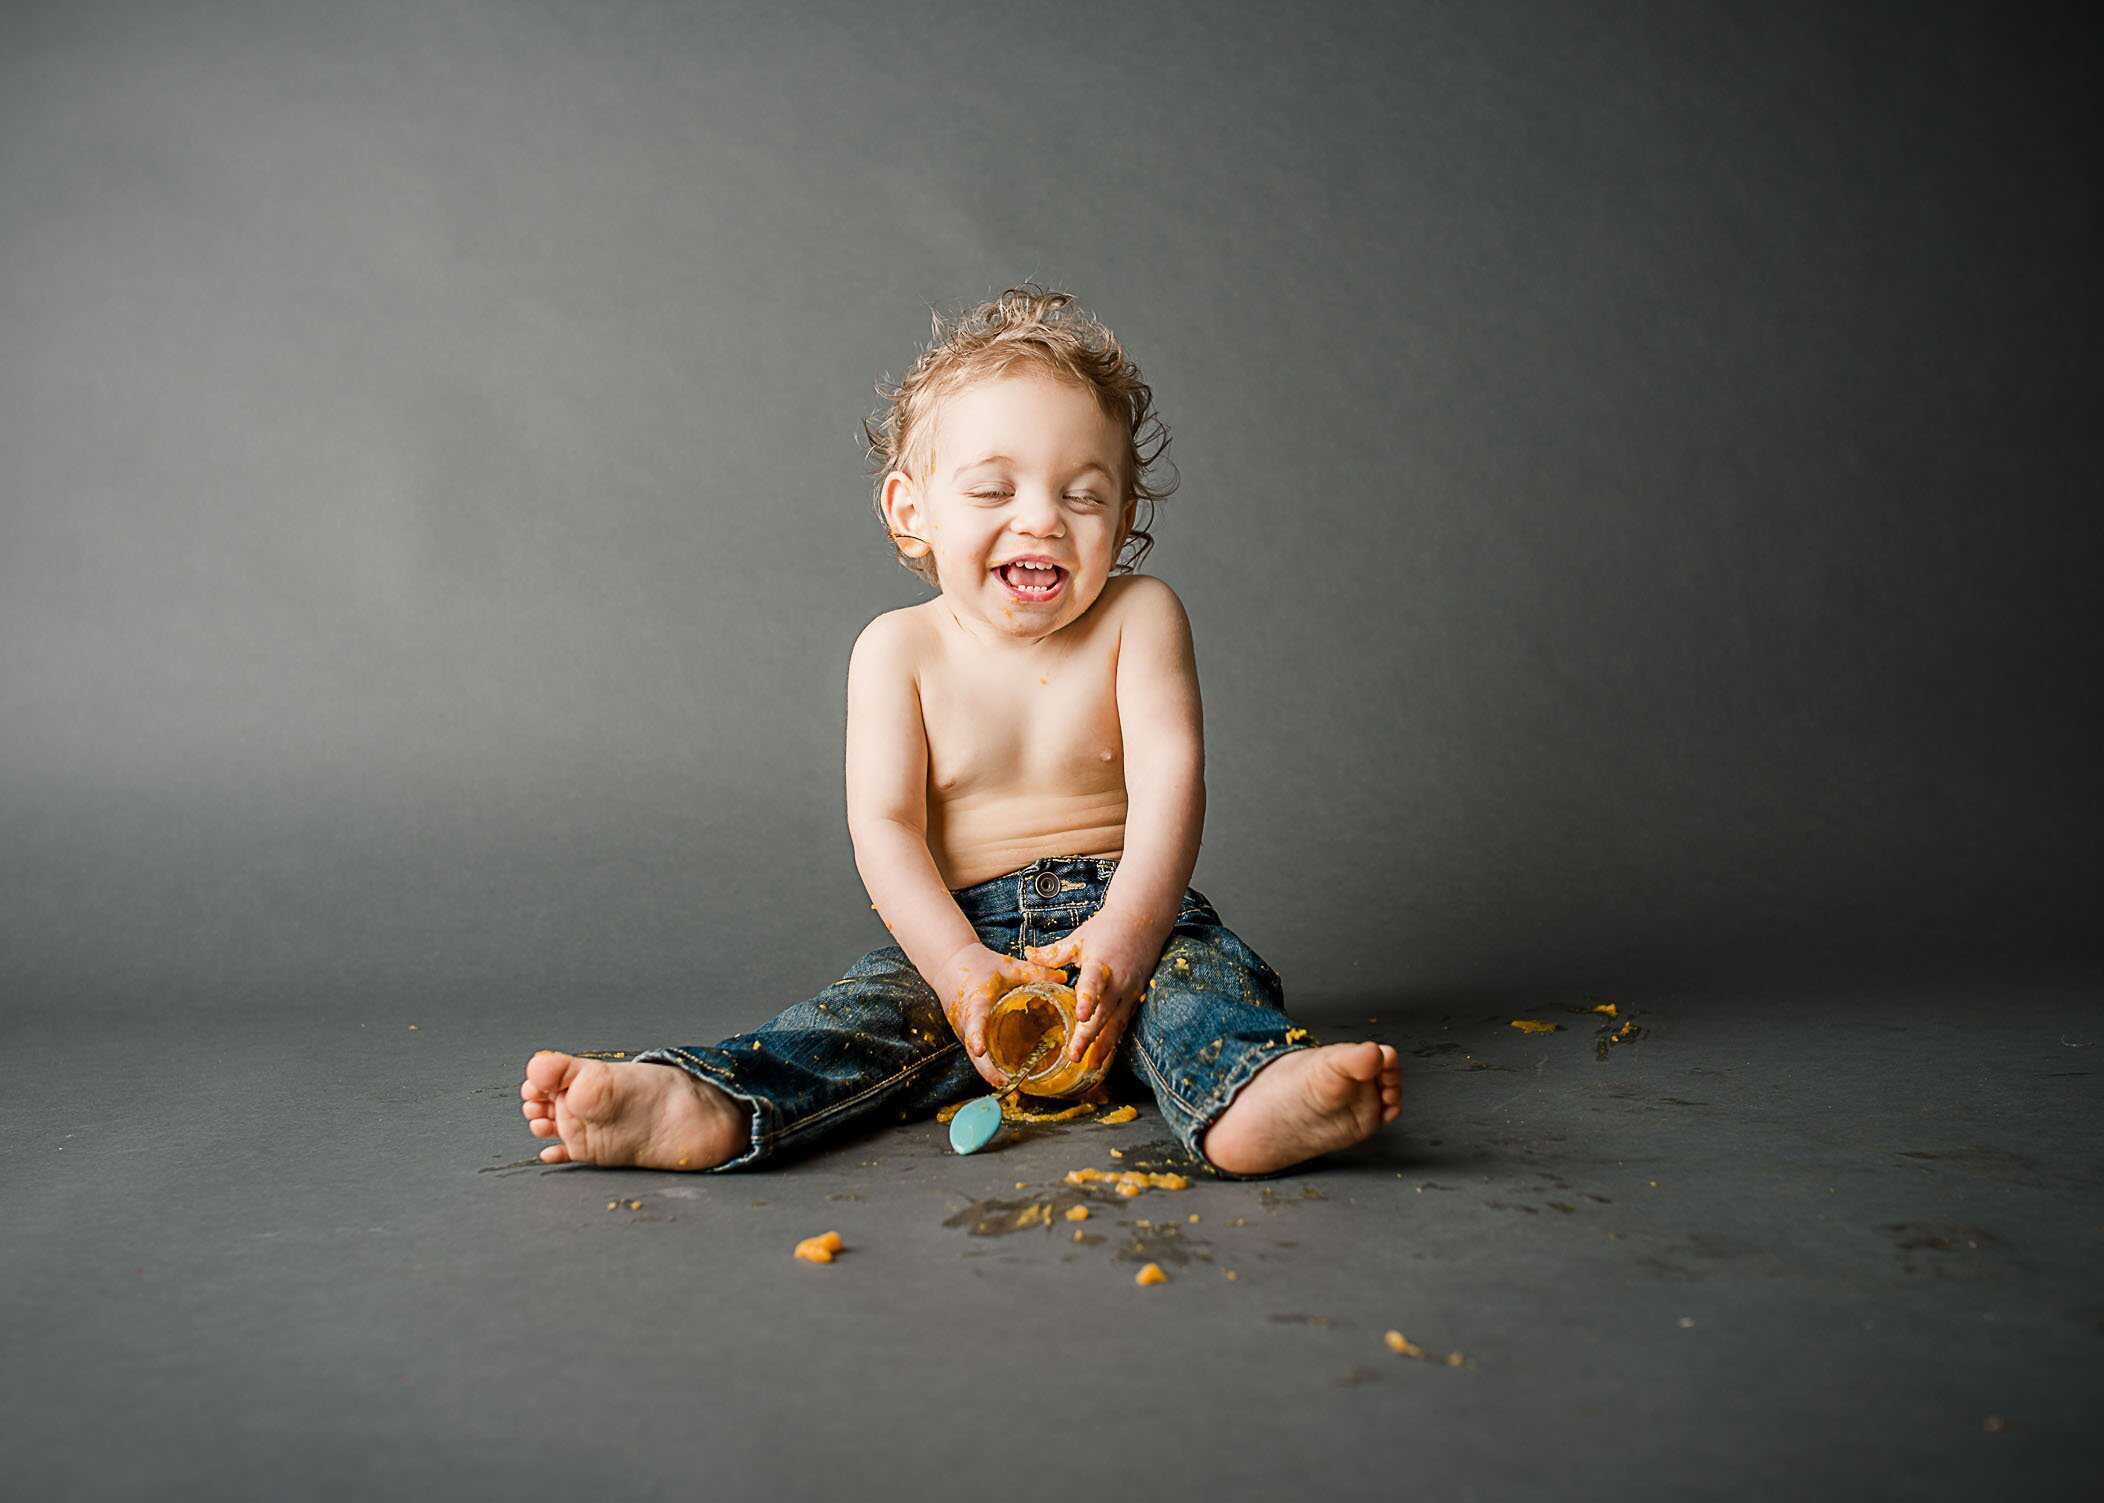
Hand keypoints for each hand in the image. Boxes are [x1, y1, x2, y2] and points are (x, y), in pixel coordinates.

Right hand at [935, 943, 1068, 1089]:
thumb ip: (1036, 973)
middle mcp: (965, 1020)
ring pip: (974, 1056)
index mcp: (976, 1001)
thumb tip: (1064, 977)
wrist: (948, 964)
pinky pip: (976, 1054)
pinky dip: (988, 1065)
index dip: (977, 1035)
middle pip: (973, 1050)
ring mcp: (963, 1030)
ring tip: (1012, 1085)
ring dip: (989, 1071)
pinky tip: (1006, 1076)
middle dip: (988, 1069)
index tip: (980, 1049)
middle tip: (1007, 1083)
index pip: (974, 1020)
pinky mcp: (965, 1035)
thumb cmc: (978, 964)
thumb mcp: (1008, 966)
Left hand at [1024, 909, 1166, 1063]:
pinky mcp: (1136, 997)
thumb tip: (1027, 955)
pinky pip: (1124, 1022)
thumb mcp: (1079, 937)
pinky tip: (1104, 1055)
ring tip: (1090, 1065)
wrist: (1144, 919)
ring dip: (1103, 1045)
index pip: (1094, 983)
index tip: (1080, 1016)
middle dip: (1089, 1036)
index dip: (1087, 999)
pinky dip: (1115, 1039)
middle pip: (1104, 1012)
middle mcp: (1118, 981)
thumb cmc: (1108, 927)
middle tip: (1074, 1056)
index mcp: (1101, 963)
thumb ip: (1054, 953)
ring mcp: (1130, 991)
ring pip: (1117, 1023)